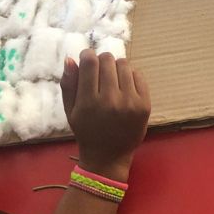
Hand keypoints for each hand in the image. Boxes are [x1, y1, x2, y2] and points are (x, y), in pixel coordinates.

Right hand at [60, 49, 150, 180]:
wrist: (108, 157)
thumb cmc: (86, 131)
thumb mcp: (70, 111)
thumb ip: (68, 84)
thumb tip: (71, 59)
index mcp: (89, 102)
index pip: (90, 62)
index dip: (87, 56)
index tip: (87, 60)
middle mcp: (110, 100)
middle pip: (108, 60)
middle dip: (101, 61)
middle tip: (100, 73)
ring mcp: (129, 102)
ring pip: (124, 64)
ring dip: (116, 68)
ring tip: (112, 80)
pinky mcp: (144, 105)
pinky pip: (138, 75)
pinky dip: (130, 76)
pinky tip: (124, 87)